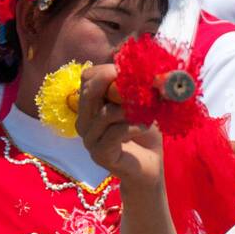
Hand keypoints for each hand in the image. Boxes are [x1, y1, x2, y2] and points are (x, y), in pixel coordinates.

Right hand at [75, 63, 163, 187]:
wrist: (149, 167)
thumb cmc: (144, 134)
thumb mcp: (140, 104)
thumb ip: (135, 88)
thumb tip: (142, 66)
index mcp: (91, 106)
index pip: (87, 78)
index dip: (106, 71)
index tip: (128, 72)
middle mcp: (85, 121)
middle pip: (89, 91)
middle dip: (114, 83)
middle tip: (137, 85)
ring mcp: (90, 139)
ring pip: (105, 114)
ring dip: (130, 110)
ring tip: (147, 112)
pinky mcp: (100, 154)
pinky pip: (115, 133)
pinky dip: (133, 127)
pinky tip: (145, 126)